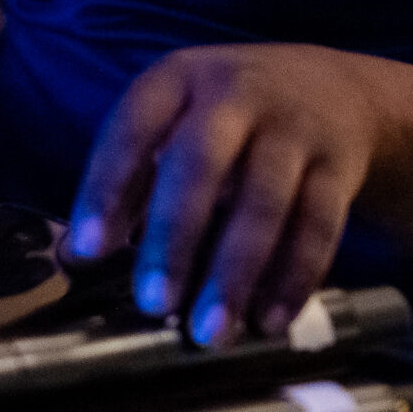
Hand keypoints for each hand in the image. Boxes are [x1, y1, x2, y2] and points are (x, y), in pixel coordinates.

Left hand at [65, 44, 381, 346]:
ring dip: (235, 274)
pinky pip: (318, 226)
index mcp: (178, 79)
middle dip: (174, 237)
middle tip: (153, 302)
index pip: (132, 126)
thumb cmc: (228, 115)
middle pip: (201, 165)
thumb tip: (73, 255)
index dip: (107, 186)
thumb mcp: (175, 119)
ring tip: (211, 332)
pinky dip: (294, 278)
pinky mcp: (339, 165)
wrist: (336, 89)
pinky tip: (270, 320)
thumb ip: (129, 180)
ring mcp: (294, 128)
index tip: (89, 248)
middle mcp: (236, 94)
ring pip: (264, 203)